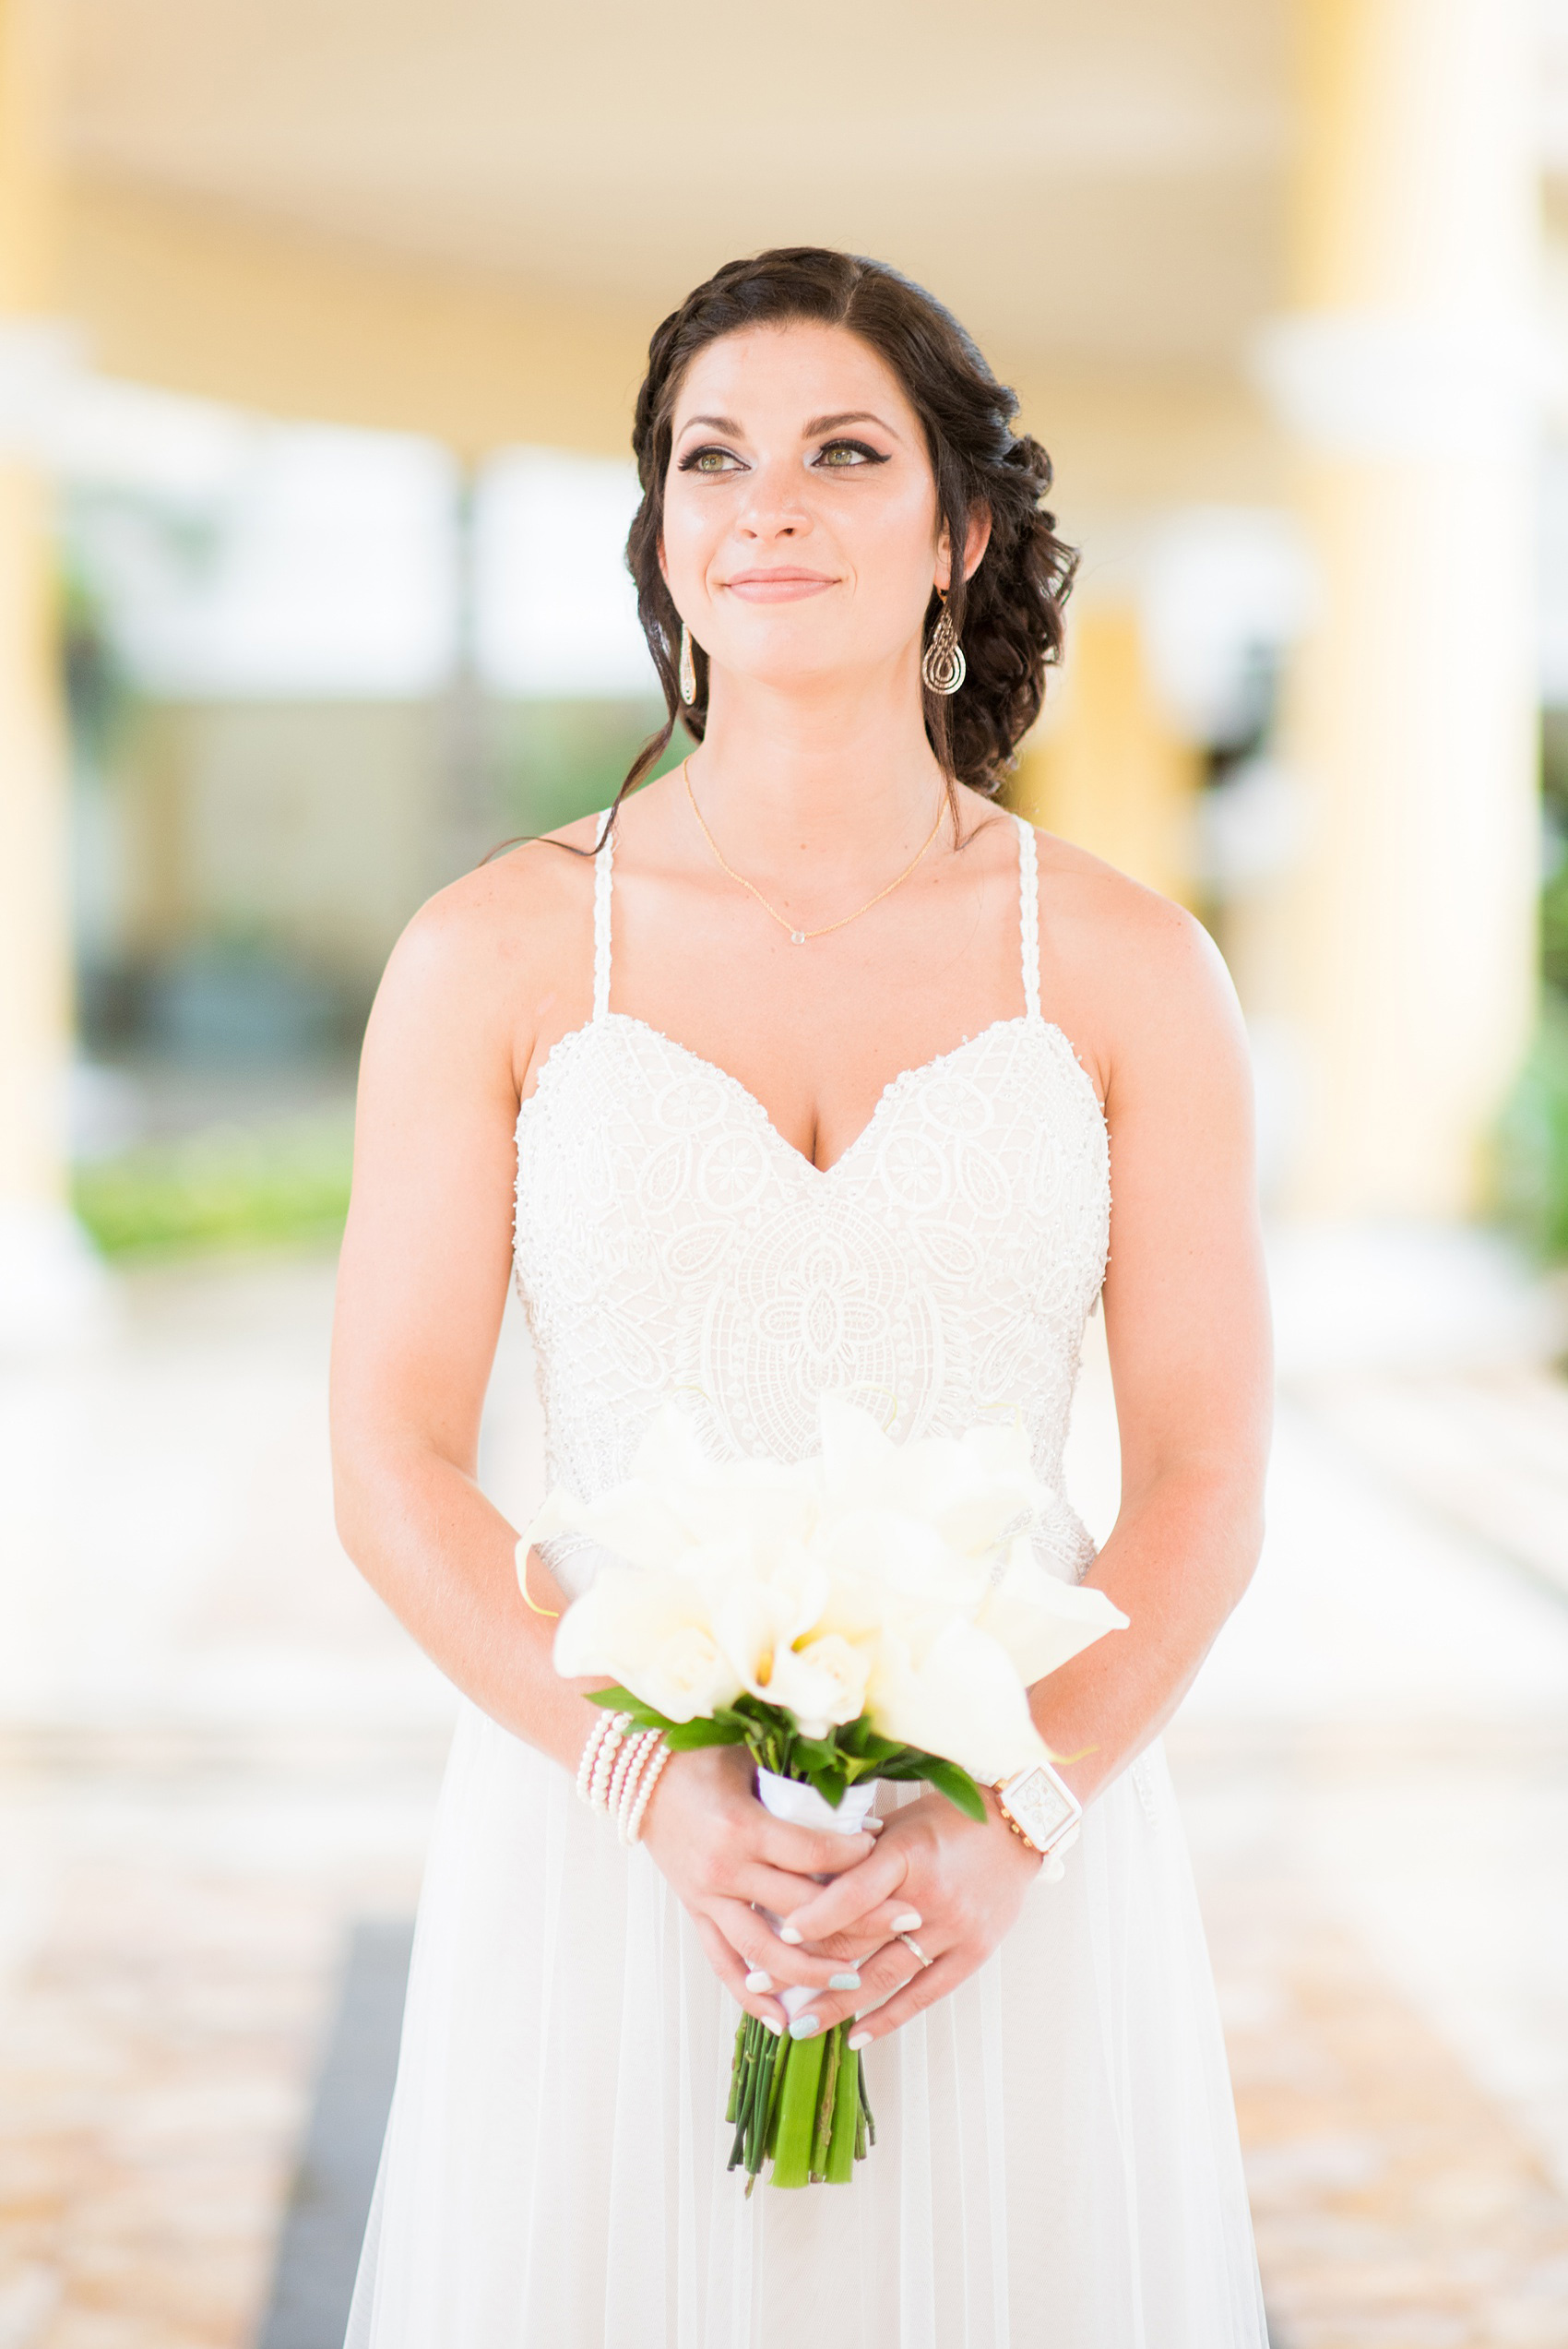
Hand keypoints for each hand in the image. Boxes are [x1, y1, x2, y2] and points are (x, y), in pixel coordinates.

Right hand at [640, 1745, 895, 2034]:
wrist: (637, 1773)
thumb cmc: (700, 1756)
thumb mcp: (749, 1758)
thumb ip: (795, 1786)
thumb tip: (855, 1800)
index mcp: (742, 1827)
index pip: (812, 1852)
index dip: (854, 1855)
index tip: (887, 1851)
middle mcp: (725, 1870)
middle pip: (802, 1908)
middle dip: (860, 1916)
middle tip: (908, 1920)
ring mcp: (708, 1898)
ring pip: (765, 1952)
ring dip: (812, 1970)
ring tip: (854, 1979)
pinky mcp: (695, 1913)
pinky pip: (723, 1964)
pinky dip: (751, 1997)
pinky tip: (782, 2022)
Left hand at [764, 1789, 1041, 2046]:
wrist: (1018, 1828)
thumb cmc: (949, 1819)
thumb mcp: (899, 1823)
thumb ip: (857, 1853)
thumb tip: (801, 1879)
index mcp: (907, 1854)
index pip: (852, 1893)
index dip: (812, 1916)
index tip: (774, 1935)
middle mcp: (929, 1896)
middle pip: (859, 1940)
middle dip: (805, 1966)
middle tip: (761, 1987)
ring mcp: (954, 1929)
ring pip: (885, 1976)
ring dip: (838, 2004)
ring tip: (798, 2024)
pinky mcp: (973, 1953)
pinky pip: (925, 1994)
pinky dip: (888, 2017)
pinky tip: (856, 2035)